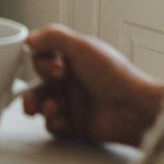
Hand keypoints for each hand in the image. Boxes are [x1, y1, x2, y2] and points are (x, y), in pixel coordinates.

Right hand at [20, 26, 163, 147]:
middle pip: (39, 86)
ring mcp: (75, 104)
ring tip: (53, 109)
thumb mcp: (82, 46)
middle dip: (32, 94)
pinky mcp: (77, 126)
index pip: (43, 60)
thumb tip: (30, 38)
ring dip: (43, 109)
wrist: (133, 108)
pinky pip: (55, 126)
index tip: (55, 69)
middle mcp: (73, 81)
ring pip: (44, 107)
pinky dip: (55, 124)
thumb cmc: (113, 76)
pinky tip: (64, 122)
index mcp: (74, 60)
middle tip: (35, 99)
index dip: (42, 65)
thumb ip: (53, 37)